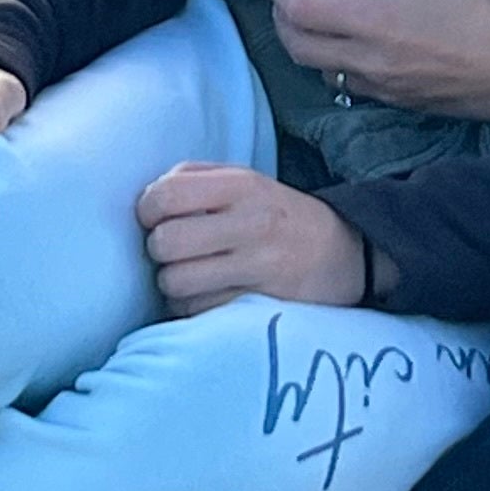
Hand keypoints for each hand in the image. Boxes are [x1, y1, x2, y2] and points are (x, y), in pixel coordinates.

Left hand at [137, 163, 371, 312]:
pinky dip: (191, 308)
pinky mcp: (261, 304)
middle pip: (166, 242)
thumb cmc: (276, 214)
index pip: (166, 195)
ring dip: (172, 284)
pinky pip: (198, 312)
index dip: (147, 210)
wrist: (344, 253)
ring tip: (187, 276)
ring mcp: (258, 266)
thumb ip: (192, 178)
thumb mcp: (243, 180)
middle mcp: (251, 223)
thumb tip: (145, 200)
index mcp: (240, 185)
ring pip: (177, 283)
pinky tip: (205, 296)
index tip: (154, 219)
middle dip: (158, 250)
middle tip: (172, 251)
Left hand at [266, 0, 489, 122]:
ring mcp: (382, 86)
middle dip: (283, 22)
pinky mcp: (399, 102)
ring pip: (322, 70)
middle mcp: (368, 60)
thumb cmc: (484, 13)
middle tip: (285, 0)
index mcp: (373, 22)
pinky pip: (351, 86)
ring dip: (309, 47)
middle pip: (300, 47)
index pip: (304, 10)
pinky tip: (352, 49)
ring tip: (314, 23)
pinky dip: (338, 66)